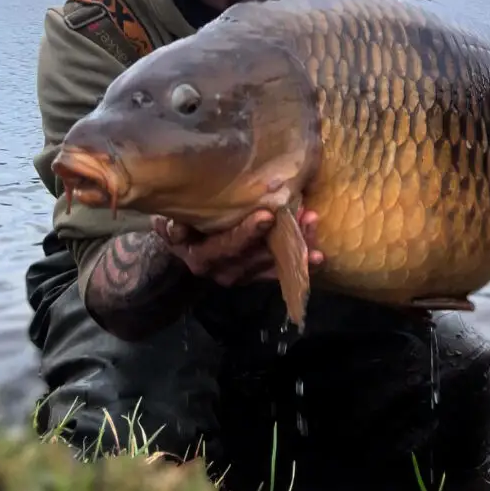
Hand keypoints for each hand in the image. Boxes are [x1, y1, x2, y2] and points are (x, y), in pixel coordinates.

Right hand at [150, 207, 322, 286]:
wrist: (184, 248)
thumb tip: (179, 227)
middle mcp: (225, 271)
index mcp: (203, 258)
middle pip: (258, 255)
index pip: (228, 246)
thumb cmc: (179, 226)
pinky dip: (300, 263)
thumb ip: (174, 226)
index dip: (248, 233)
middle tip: (304, 216)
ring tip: (313, 224)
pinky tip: (319, 256)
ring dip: (297, 246)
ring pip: (274, 263)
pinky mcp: (259, 274)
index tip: (268, 215)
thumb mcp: (170, 224)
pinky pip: (282, 270)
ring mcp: (245, 275)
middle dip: (283, 236)